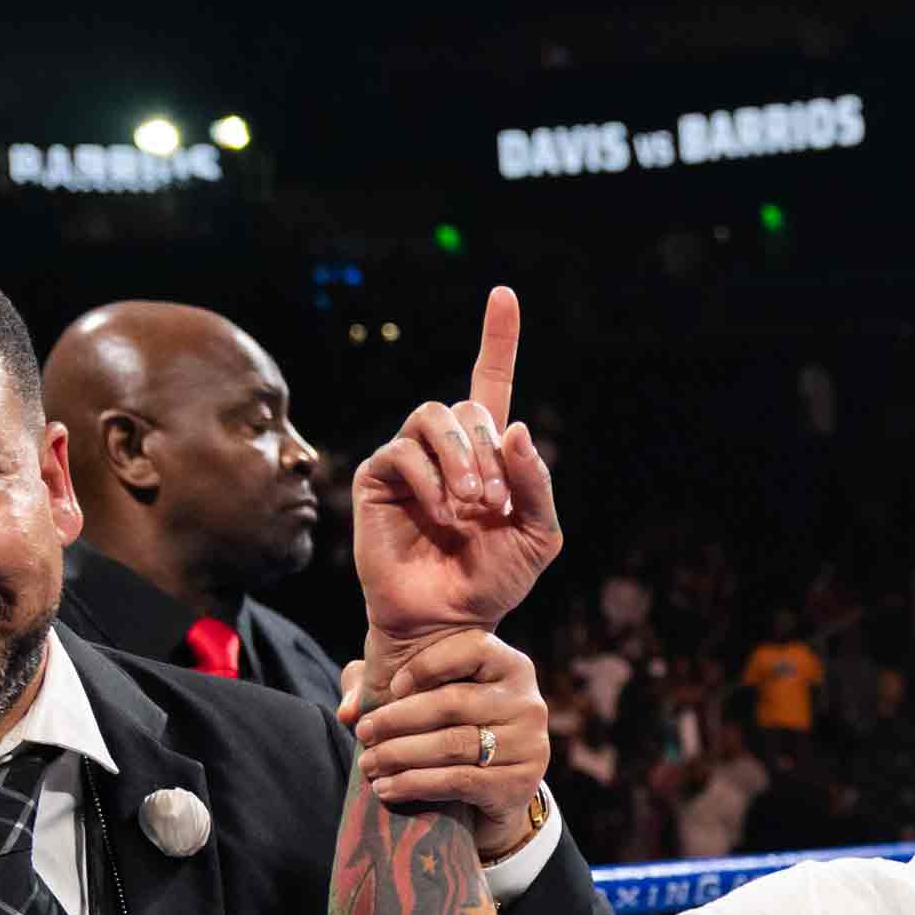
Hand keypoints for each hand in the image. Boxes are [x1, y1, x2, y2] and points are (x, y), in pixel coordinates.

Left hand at [351, 627, 554, 860]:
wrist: (495, 792)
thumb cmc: (454, 730)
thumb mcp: (428, 698)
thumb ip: (382, 683)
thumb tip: (346, 710)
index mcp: (509, 666)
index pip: (473, 648)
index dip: (428, 665)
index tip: (393, 687)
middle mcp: (527, 702)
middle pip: (453, 702)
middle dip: (398, 719)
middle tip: (364, 733)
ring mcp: (529, 745)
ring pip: (453, 745)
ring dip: (400, 755)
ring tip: (370, 764)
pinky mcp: (520, 784)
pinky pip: (459, 781)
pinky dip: (416, 784)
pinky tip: (388, 788)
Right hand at [352, 286, 562, 664]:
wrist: (451, 620)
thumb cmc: (493, 580)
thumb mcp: (538, 535)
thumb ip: (536, 483)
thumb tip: (517, 428)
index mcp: (488, 454)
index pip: (491, 381)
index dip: (498, 338)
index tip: (504, 294)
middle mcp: (446, 448)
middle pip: (466, 406)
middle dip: (488, 453)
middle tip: (494, 504)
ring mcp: (409, 459)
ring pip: (432, 417)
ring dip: (461, 459)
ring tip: (472, 507)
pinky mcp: (376, 477)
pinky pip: (402, 452)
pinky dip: (430, 482)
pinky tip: (442, 515)